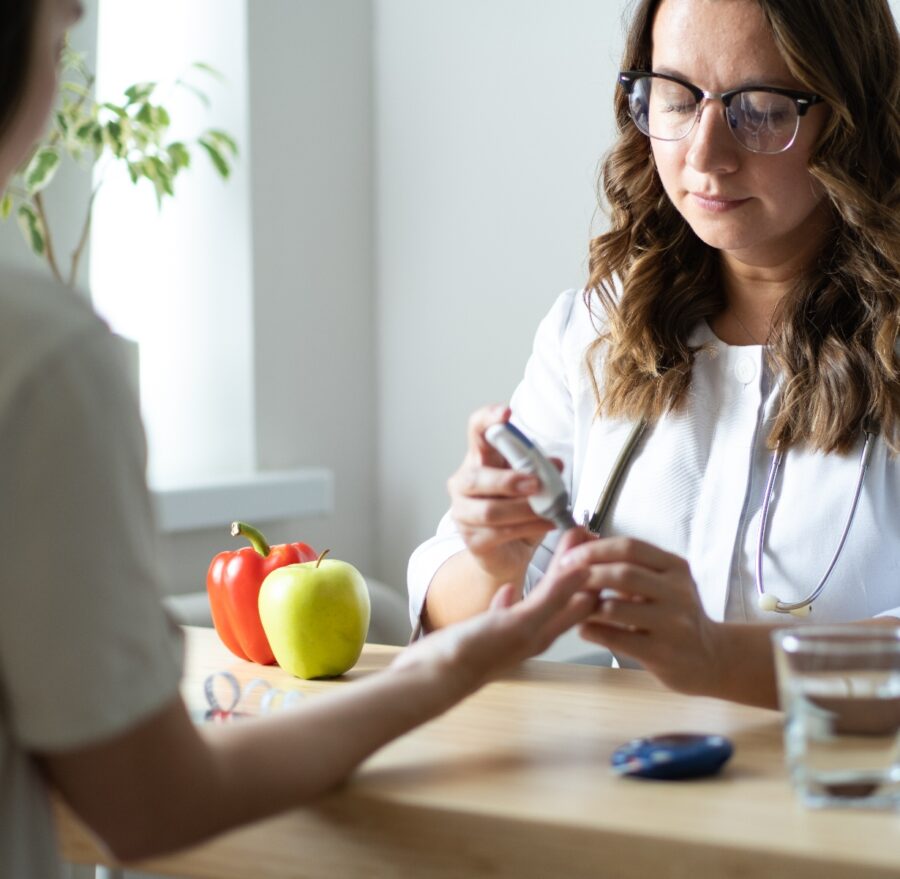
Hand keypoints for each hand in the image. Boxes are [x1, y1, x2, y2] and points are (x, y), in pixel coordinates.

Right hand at [393, 528, 595, 698]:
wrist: (432, 677)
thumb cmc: (473, 655)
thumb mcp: (519, 623)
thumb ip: (552, 598)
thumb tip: (584, 571)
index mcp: (544, 631)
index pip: (582, 596)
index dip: (590, 567)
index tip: (591, 538)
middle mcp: (533, 634)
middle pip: (565, 595)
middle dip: (575, 564)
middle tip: (580, 533)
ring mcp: (511, 634)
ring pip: (542, 600)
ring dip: (553, 574)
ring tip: (556, 550)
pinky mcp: (489, 633)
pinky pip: (510, 612)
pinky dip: (516, 595)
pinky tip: (507, 589)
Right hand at [446, 404, 561, 583]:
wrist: (508, 553)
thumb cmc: (518, 511)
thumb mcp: (535, 485)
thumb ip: (543, 470)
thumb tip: (556, 463)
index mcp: (480, 459)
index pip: (476, 431)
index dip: (488, 419)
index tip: (506, 413)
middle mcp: (464, 483)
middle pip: (476, 476)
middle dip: (508, 480)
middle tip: (536, 484)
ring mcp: (463, 512)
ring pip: (490, 510)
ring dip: (524, 510)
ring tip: (549, 512)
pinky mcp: (472, 540)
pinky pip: (498, 533)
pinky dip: (527, 528)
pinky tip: (547, 525)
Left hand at [560, 537, 725, 696]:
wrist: (711, 659)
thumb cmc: (674, 615)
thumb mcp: (662, 582)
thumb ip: (628, 564)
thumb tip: (580, 540)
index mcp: (675, 567)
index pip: (631, 547)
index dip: (595, 549)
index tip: (569, 556)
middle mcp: (678, 592)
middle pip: (623, 573)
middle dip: (586, 573)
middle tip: (562, 579)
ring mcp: (673, 624)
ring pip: (615, 607)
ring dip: (585, 605)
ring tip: (571, 606)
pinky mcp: (663, 653)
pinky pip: (616, 638)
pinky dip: (592, 631)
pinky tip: (584, 629)